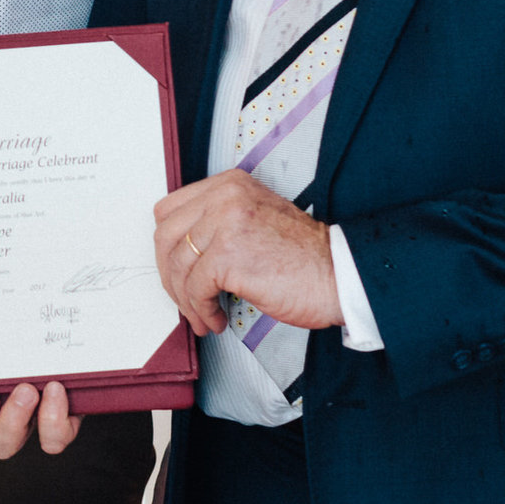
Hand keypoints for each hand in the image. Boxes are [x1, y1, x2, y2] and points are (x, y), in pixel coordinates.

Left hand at [153, 170, 340, 336]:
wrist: (339, 275)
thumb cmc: (306, 256)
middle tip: (182, 297)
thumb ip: (219, 223)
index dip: (167, 247)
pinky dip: (201, 310)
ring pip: (178, 265)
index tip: (175, 269)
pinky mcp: (229, 254)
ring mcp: (225, 222)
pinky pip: (196, 287)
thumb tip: (183, 251)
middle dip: (169, 275)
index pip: (170, 210)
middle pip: (165, 236)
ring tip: (202, 316)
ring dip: (186, 300)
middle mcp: (224, 196)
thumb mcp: (256, 219)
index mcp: (229, 185)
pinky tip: (216, 319)